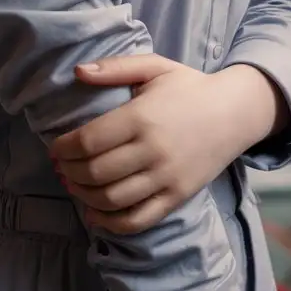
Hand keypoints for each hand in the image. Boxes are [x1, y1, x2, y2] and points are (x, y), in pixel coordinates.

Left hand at [51, 55, 287, 234]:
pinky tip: (95, 214)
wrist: (235, 112)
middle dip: (69, 173)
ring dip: (84, 197)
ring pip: (112, 200)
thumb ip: (115, 68)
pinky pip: (138, 220)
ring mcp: (166, 178)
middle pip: (95, 173)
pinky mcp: (177, 197)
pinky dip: (111, 223)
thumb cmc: (189, 86)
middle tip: (60, 168)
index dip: (64, 149)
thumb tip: (77, 71)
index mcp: (142, 117)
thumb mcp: (154, 66)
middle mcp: (152, 151)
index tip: (55, 148)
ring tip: (73, 186)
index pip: (89, 141)